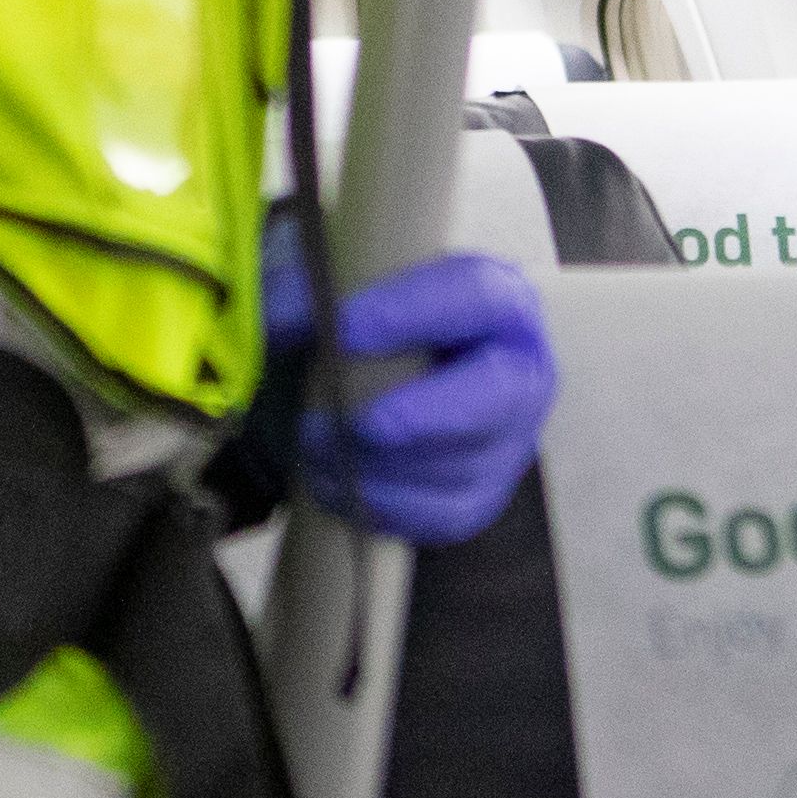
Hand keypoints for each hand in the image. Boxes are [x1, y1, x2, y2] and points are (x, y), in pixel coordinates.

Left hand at [294, 250, 555, 546]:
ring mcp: (509, 439)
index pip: (473, 297)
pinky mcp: (484, 494)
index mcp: (496, 300)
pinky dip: (380, 507)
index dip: (408, 315)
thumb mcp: (331, 285)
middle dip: (418, 415)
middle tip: (356, 423)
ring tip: (313, 448)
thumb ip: (303, 281)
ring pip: (461, 465)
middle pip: (496, 396)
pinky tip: (332, 484)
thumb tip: (277, 316)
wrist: (356, 383)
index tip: (339, 331)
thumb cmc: (362, 324)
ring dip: (378, 466)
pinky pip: (443, 516)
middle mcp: (519, 369)